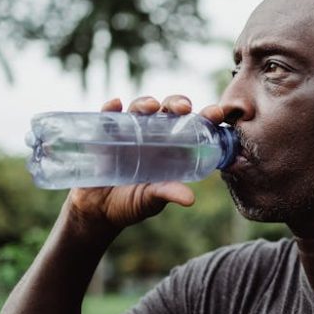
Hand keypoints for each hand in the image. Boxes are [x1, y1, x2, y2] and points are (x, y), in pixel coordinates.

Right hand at [66, 94, 225, 232]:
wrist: (97, 211)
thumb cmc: (131, 204)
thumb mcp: (151, 200)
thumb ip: (167, 194)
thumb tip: (190, 199)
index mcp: (171, 148)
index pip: (191, 127)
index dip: (205, 117)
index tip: (216, 113)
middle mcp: (152, 136)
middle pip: (168, 110)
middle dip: (177, 103)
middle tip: (182, 108)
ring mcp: (128, 133)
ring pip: (140, 108)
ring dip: (145, 102)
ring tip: (150, 107)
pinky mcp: (104, 135)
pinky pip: (107, 117)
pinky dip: (111, 108)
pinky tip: (115, 105)